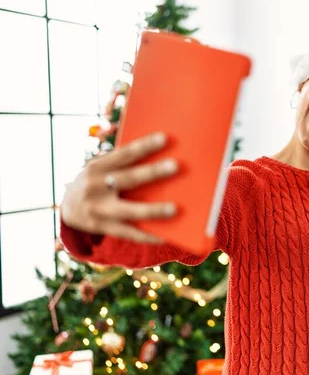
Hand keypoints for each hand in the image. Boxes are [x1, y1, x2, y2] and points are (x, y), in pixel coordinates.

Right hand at [60, 132, 177, 243]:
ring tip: (174, 209)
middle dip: (153, 172)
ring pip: (130, 210)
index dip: (144, 146)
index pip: (124, 154)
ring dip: (153, 210)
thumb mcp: (100, 168)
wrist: (67, 207)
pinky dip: (147, 235)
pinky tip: (164, 236)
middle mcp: (95, 186)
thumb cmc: (95, 181)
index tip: (164, 138)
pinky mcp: (102, 227)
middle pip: (129, 178)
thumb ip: (121, 163)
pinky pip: (128, 233)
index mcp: (97, 167)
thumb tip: (157, 158)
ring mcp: (98, 209)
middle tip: (175, 166)